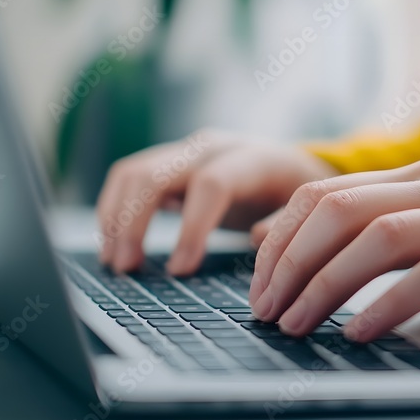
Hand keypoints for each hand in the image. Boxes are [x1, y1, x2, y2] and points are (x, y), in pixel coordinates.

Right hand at [96, 129, 336, 272]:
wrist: (289, 163)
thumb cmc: (296, 193)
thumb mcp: (306, 209)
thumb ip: (285, 223)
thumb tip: (255, 239)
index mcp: (251, 159)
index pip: (210, 185)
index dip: (191, 229)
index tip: (180, 271)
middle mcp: (211, 148)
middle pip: (156, 174)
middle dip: (135, 223)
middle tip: (127, 269)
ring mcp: (185, 152)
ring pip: (132, 173)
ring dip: (116, 218)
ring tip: (114, 263)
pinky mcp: (168, 163)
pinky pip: (128, 179)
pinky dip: (114, 211)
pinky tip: (113, 246)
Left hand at [248, 158, 419, 340]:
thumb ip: (373, 228)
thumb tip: (283, 246)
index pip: (325, 194)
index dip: (279, 239)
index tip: (258, 285)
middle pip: (341, 211)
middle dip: (289, 263)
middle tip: (265, 311)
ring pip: (380, 238)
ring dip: (326, 285)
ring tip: (297, 324)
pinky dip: (389, 304)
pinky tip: (361, 330)